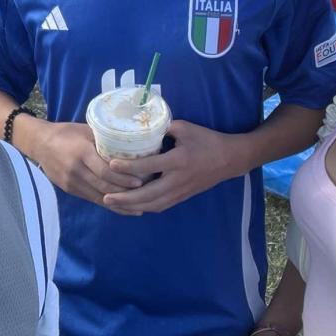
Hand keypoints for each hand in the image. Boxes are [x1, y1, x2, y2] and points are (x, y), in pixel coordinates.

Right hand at [32, 122, 143, 206]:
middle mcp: (76, 170)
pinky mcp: (70, 190)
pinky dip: (109, 204)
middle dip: (126, 193)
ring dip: (120, 203)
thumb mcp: (86, 130)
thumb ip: (105, 139)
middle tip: (145, 195)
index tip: (140, 181)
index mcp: (82, 152)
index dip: (123, 178)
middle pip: (105, 186)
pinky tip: (123, 208)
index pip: (105, 171)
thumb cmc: (66, 133)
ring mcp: (72, 183)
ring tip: (139, 207)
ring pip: (100, 197)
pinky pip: (92, 199)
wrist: (39, 143)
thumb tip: (131, 143)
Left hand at [102, 119, 246, 214]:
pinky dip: (144, 208)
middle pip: (148, 195)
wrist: (230, 159)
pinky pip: (161, 206)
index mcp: (178, 160)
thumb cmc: (207, 140)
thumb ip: (163, 128)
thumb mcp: (186, 128)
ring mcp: (180, 191)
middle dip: (125, 198)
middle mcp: (178, 180)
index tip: (111, 165)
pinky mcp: (182, 197)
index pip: (150, 166)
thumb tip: (141, 128)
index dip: (129, 167)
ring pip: (153, 205)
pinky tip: (131, 207)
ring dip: (132, 207)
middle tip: (106, 197)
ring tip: (113, 204)